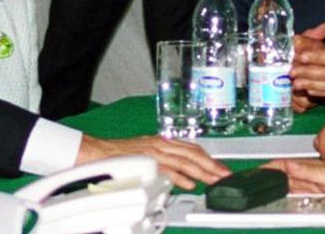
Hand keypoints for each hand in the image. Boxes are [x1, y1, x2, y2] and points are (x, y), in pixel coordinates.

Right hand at [77, 135, 228, 189]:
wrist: (99, 151)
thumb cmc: (119, 154)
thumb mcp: (146, 153)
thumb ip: (163, 161)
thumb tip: (179, 174)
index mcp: (162, 141)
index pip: (191, 148)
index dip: (208, 158)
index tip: (220, 167)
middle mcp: (161, 144)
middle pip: (193, 154)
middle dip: (212, 165)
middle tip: (226, 175)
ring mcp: (154, 152)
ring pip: (185, 161)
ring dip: (203, 171)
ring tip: (215, 180)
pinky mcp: (146, 161)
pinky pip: (167, 169)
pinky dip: (180, 177)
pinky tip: (190, 183)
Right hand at [264, 159, 324, 194]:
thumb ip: (308, 171)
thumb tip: (287, 165)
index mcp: (312, 165)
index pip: (286, 164)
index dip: (272, 166)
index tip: (258, 170)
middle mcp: (310, 173)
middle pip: (284, 173)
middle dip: (269, 174)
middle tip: (254, 180)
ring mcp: (312, 184)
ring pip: (288, 183)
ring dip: (275, 183)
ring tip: (261, 186)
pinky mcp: (316, 194)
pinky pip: (296, 191)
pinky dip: (285, 191)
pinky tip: (278, 193)